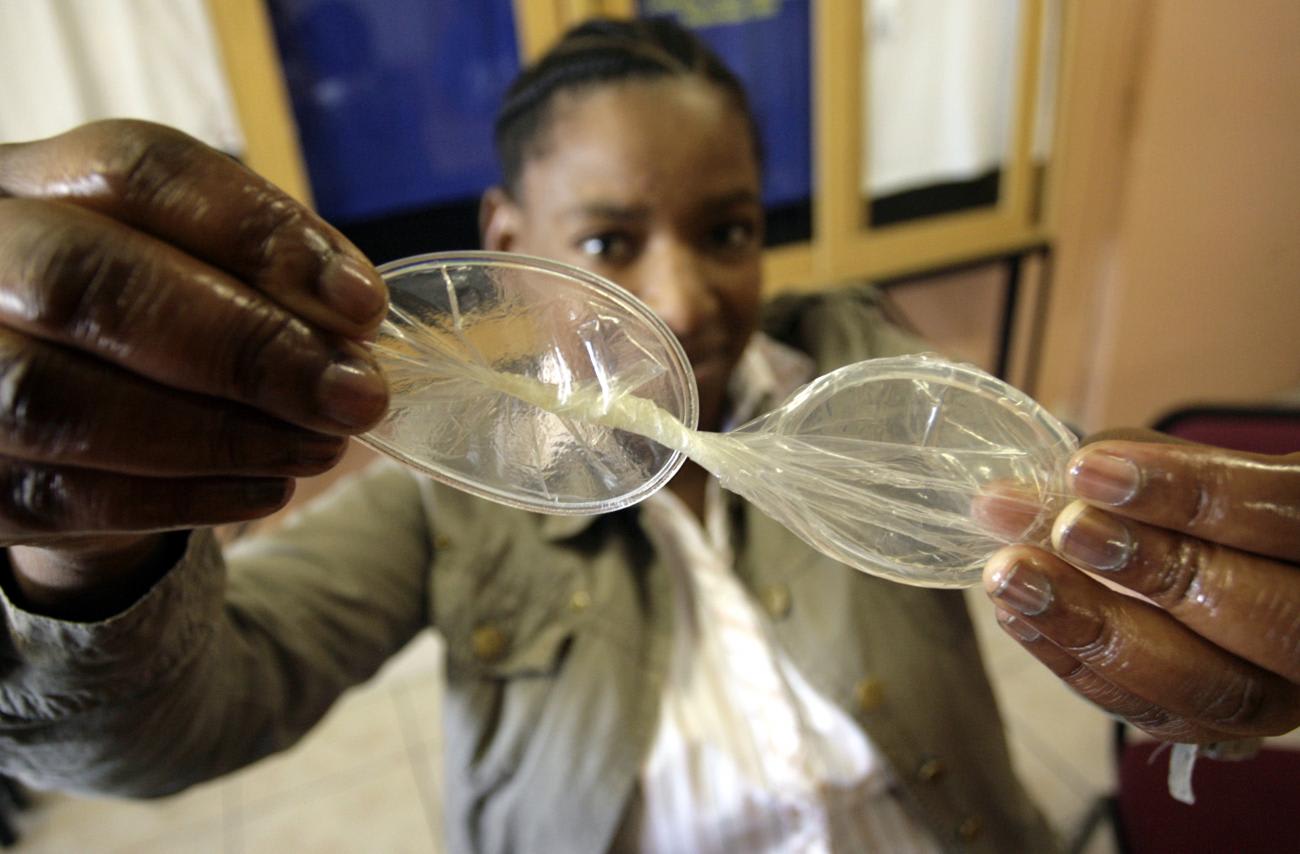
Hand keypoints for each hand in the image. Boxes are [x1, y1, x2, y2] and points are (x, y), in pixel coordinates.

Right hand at [0, 120, 388, 604]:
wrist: (51, 432)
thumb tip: (350, 331)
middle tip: (354, 395)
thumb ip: (259, 282)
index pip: (134, 170)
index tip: (364, 305)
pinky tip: (268, 488)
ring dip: (221, 434)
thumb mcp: (192, 275)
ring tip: (321, 446)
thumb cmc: (144, 332)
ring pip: (60, 401)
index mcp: (33, 183)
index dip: (260, 234)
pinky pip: (63, 497)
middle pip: (85, 279)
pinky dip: (185, 499)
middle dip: (245, 344)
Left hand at [980, 437, 1299, 741]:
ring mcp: (1287, 689)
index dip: (1190, 493)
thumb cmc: (1193, 504)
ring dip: (1097, 630)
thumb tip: (1019, 497)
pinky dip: (1081, 669)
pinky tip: (1020, 619)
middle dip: (1152, 569)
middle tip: (1060, 531)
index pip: (1286, 513)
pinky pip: (1162, 718)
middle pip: (1267, 615)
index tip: (1086, 471)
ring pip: (1216, 688)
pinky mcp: (1229, 731)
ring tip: (1012, 578)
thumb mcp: (1182, 469)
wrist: (1217, 568)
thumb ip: (1125, 471)